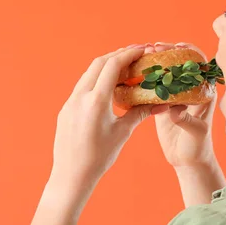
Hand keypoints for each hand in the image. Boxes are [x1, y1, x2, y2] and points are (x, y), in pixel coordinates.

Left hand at [51, 44, 155, 187]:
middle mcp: (80, 97)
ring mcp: (70, 102)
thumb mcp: (122, 133)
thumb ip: (139, 113)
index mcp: (96, 101)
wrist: (71, 175)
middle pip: (99, 63)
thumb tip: (160, 103)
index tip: (143, 49)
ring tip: (124, 68)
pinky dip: (97, 79)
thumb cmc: (99, 157)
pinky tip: (108, 86)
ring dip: (106, 66)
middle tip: (136, 54)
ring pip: (89, 73)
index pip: (112, 65)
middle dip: (118, 55)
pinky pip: (82, 86)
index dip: (129, 54)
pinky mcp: (66, 108)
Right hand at [148, 42, 217, 167]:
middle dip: (167, 52)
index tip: (177, 46)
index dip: (190, 52)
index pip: (199, 65)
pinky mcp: (161, 103)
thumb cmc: (198, 147)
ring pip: (164, 72)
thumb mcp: (196, 133)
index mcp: (203, 92)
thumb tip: (173, 109)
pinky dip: (144, 78)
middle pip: (179, 63)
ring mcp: (174, 95)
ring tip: (142, 55)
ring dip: (154, 62)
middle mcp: (189, 90)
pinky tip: (134, 72)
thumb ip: (187, 120)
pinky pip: (153, 86)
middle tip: (154, 47)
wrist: (187, 160)